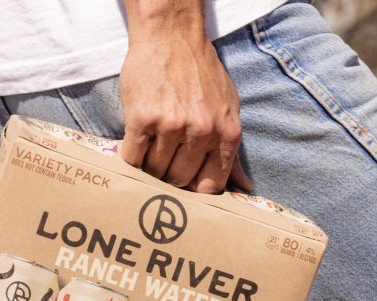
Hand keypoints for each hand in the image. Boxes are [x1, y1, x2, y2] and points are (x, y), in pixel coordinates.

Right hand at [119, 5, 251, 193]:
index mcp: (227, 134)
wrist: (171, 36)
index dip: (196, 188)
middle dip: (171, 176)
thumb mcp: (229, 110)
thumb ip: (233, 151)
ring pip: (156, 170)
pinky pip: (133, 157)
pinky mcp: (143, 119)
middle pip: (181, 179)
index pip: (212, 185)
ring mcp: (172, 126)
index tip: (188, 183)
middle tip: (165, 161)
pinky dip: (132, 157)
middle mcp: (202, 132)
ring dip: (150, 165)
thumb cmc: (202, 74)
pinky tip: (137, 145)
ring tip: (151, 149)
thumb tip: (244, 188)